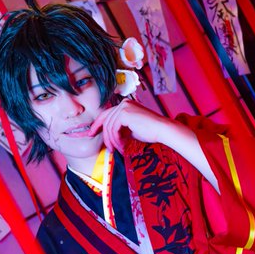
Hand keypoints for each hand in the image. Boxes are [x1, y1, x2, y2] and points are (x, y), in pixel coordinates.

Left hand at [90, 99, 218, 190]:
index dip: (97, 125)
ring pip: (109, 126)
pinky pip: (113, 129)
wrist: (163, 130)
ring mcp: (124, 106)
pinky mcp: (125, 113)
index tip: (92, 134)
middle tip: (105, 148)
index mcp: (125, 105)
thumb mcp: (131, 130)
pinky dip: (116, 140)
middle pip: (105, 120)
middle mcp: (123, 103)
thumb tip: (108, 136)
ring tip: (117, 150)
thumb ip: (119, 129)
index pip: (106, 114)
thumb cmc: (150, 132)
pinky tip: (122, 147)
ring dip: (112, 141)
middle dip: (102, 135)